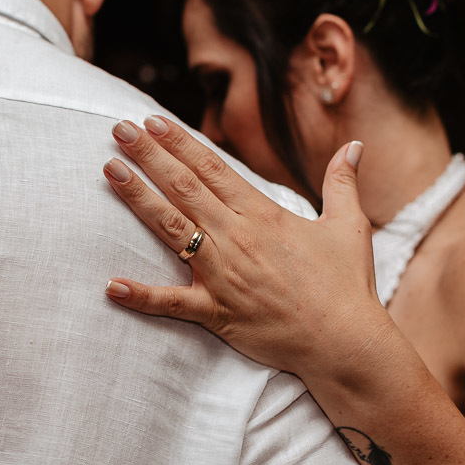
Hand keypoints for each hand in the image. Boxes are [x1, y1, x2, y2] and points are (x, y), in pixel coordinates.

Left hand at [103, 116, 390, 375]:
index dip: (179, 142)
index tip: (152, 121)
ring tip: (109, 171)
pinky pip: (171, 303)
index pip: (212, 168)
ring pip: (171, 229)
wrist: (346, 343)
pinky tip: (112, 285)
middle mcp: (237, 238)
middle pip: (184, 187)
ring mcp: (222, 276)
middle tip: (118, 130)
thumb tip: (355, 146)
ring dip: (138, 198)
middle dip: (149, 156)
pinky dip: (141, 296)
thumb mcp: (349, 226)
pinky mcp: (216, 313)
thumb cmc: (346, 286)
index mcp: (263, 215)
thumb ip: (342, 182)